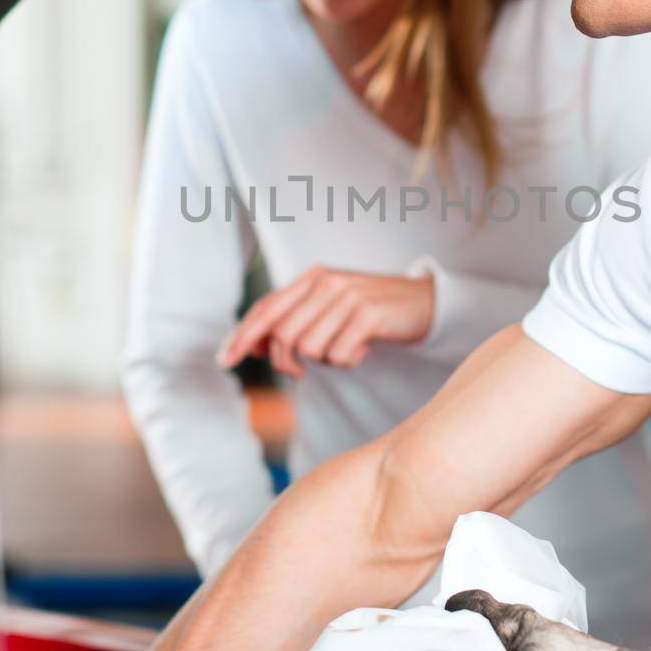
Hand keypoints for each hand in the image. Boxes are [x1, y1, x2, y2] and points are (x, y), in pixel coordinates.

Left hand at [219, 267, 434, 378]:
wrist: (425, 302)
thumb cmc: (371, 310)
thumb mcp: (330, 307)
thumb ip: (295, 320)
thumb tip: (253, 346)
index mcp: (312, 278)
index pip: (267, 308)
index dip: (242, 335)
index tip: (225, 360)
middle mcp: (326, 282)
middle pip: (282, 334)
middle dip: (284, 362)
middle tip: (299, 372)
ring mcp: (348, 297)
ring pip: (309, 348)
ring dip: (323, 361)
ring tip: (343, 350)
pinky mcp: (369, 315)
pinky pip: (338, 355)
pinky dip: (348, 361)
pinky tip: (363, 349)